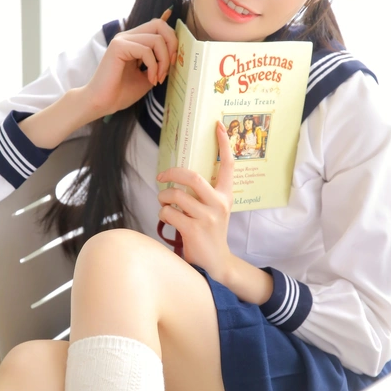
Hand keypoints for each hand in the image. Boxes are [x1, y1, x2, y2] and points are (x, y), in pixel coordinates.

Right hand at [78, 18, 177, 119]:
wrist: (102, 103)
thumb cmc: (122, 92)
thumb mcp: (148, 76)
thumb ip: (159, 64)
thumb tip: (175, 55)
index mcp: (134, 41)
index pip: (159, 26)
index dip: (172, 40)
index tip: (172, 63)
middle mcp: (128, 36)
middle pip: (159, 25)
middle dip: (172, 44)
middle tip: (170, 65)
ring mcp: (122, 40)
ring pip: (156, 39)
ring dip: (163, 61)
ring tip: (158, 78)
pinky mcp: (118, 47)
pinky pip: (146, 50)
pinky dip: (154, 66)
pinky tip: (151, 79)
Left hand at [157, 122, 233, 278]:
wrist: (216, 264)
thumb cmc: (209, 233)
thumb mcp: (214, 210)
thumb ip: (204, 194)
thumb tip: (178, 178)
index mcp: (226, 196)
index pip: (228, 165)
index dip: (224, 144)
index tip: (218, 126)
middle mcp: (219, 204)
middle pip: (192, 177)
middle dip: (172, 173)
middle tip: (161, 177)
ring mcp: (207, 217)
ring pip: (176, 196)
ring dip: (164, 198)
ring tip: (164, 204)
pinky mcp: (194, 230)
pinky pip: (169, 213)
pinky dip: (163, 214)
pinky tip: (168, 220)